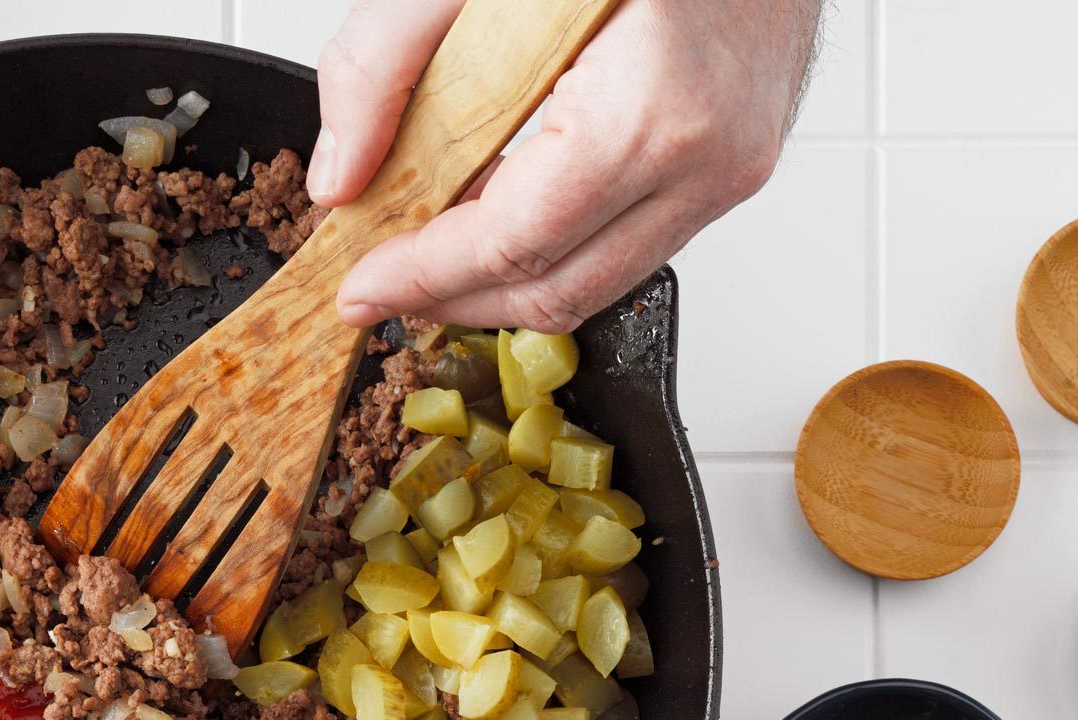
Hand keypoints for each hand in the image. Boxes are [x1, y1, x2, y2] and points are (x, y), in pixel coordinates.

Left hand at [312, 0, 823, 331]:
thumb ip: (384, 61)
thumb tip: (343, 171)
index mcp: (648, 110)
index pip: (511, 245)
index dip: (423, 277)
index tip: (359, 287)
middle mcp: (706, 158)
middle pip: (555, 291)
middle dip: (454, 300)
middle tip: (383, 282)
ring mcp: (730, 169)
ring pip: (596, 284)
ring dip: (504, 283)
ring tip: (432, 250)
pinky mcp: (734, 165)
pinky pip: (631, 244)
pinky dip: (557, 245)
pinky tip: (501, 211)